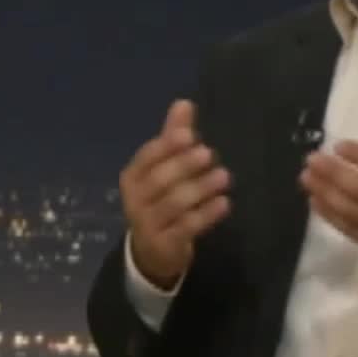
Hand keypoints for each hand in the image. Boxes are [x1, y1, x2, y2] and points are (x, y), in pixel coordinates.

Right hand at [119, 99, 231, 289]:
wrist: (151, 253)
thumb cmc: (159, 201)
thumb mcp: (163, 169)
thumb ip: (173, 137)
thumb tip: (184, 103)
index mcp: (132, 177)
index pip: (147, 157)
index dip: (168, 146)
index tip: (190, 135)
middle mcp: (135, 200)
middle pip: (160, 180)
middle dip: (185, 166)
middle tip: (209, 154)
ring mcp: (148, 225)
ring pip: (175, 204)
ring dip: (201, 189)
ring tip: (224, 177)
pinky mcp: (165, 245)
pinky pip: (187, 227)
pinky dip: (207, 215)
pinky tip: (225, 203)